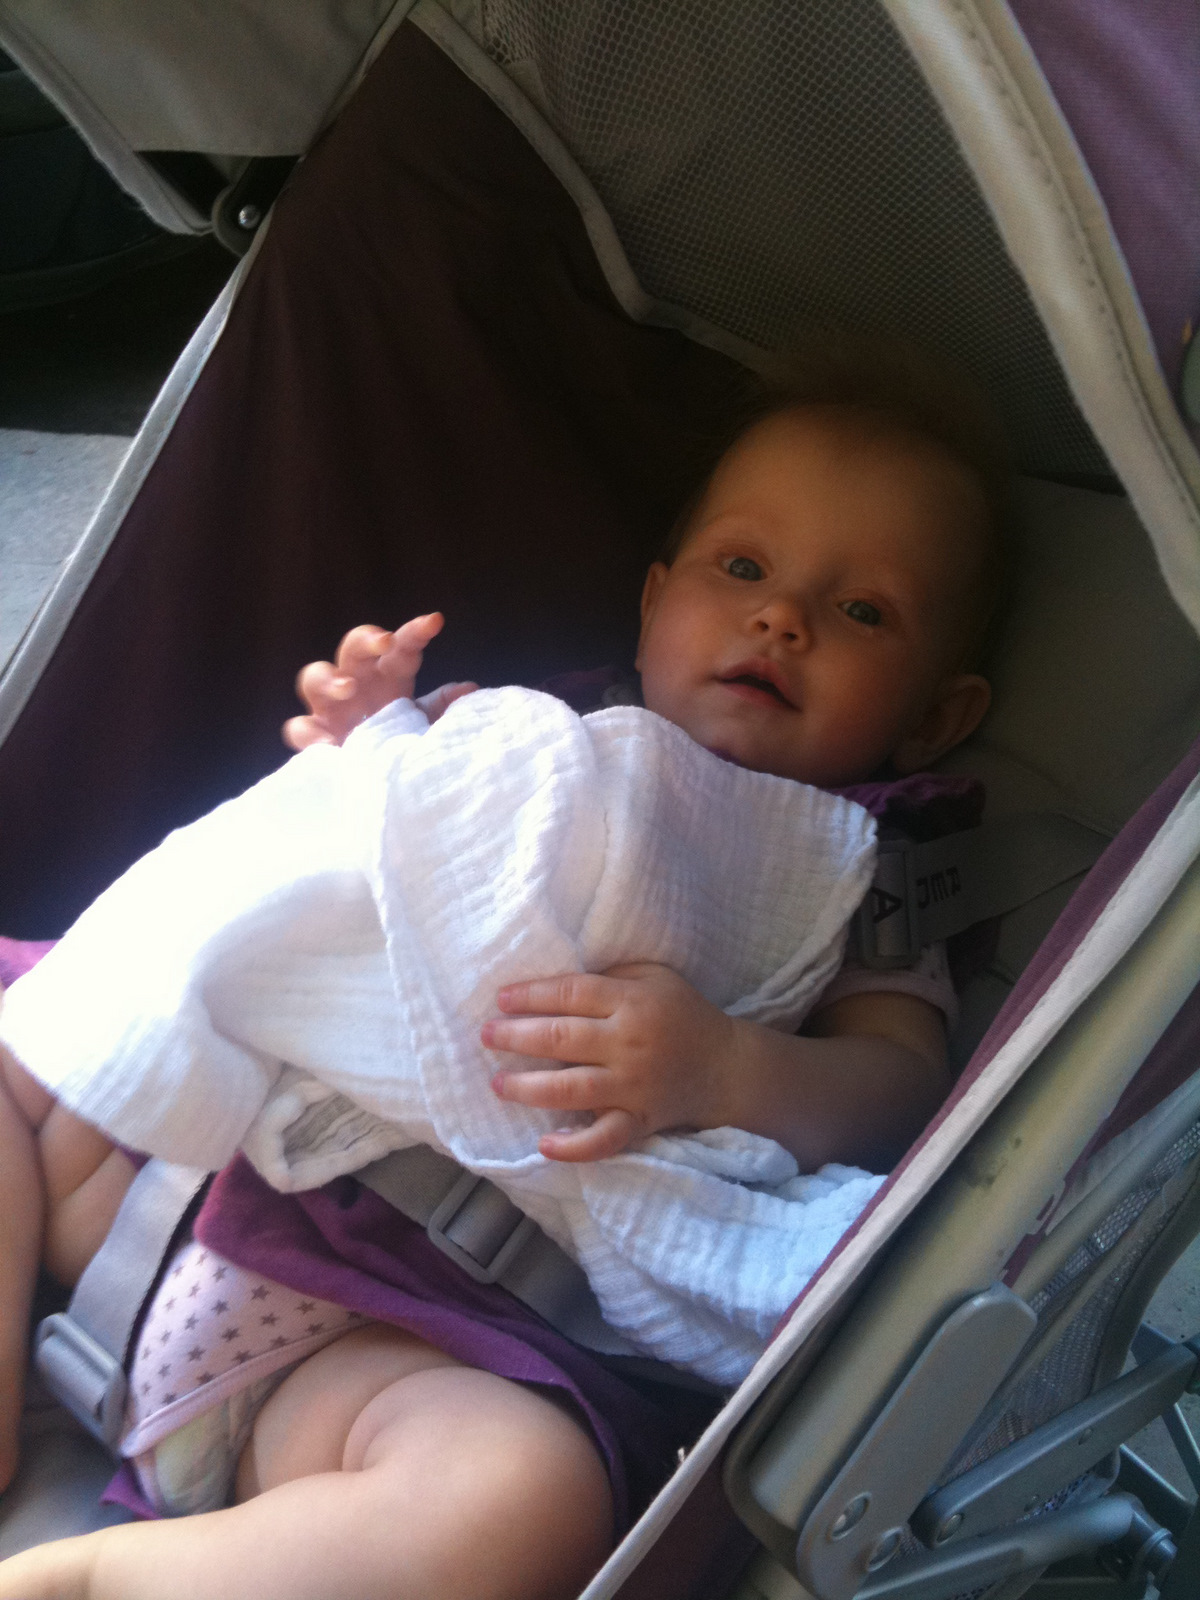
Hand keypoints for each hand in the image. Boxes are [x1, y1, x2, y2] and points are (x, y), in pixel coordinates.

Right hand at [282, 614, 477, 749]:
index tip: (435, 623)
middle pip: (352, 648)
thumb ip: (443, 708)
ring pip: (314, 677)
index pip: (400, 647)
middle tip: (383, 643)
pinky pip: (300, 728)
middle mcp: (357, 685)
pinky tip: (329, 742)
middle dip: (365, 639)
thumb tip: (469, 690)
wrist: (386, 787)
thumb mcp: (428, 726)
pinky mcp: (315, 737)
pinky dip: (310, 732)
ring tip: (348, 689)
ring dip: (329, 679)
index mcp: (389, 678)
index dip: (415, 632)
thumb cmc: (406, 745)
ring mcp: (332, 710)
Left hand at [482, 963, 737, 1160]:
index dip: (531, 996)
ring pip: (572, 1089)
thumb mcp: (653, 977)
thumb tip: (554, 978)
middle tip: (486, 1037)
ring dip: (528, 1088)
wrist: (725, 1067)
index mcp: (632, 1001)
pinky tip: (545, 1144)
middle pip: (562, 1039)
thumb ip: (610, 975)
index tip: (501, 999)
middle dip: (516, 1037)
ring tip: (498, 1085)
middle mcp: (629, 1043)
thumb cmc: (681, 1013)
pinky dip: (575, 1146)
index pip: (571, 994)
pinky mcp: (640, 1121)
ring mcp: (634, 1086)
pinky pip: (605, 1139)